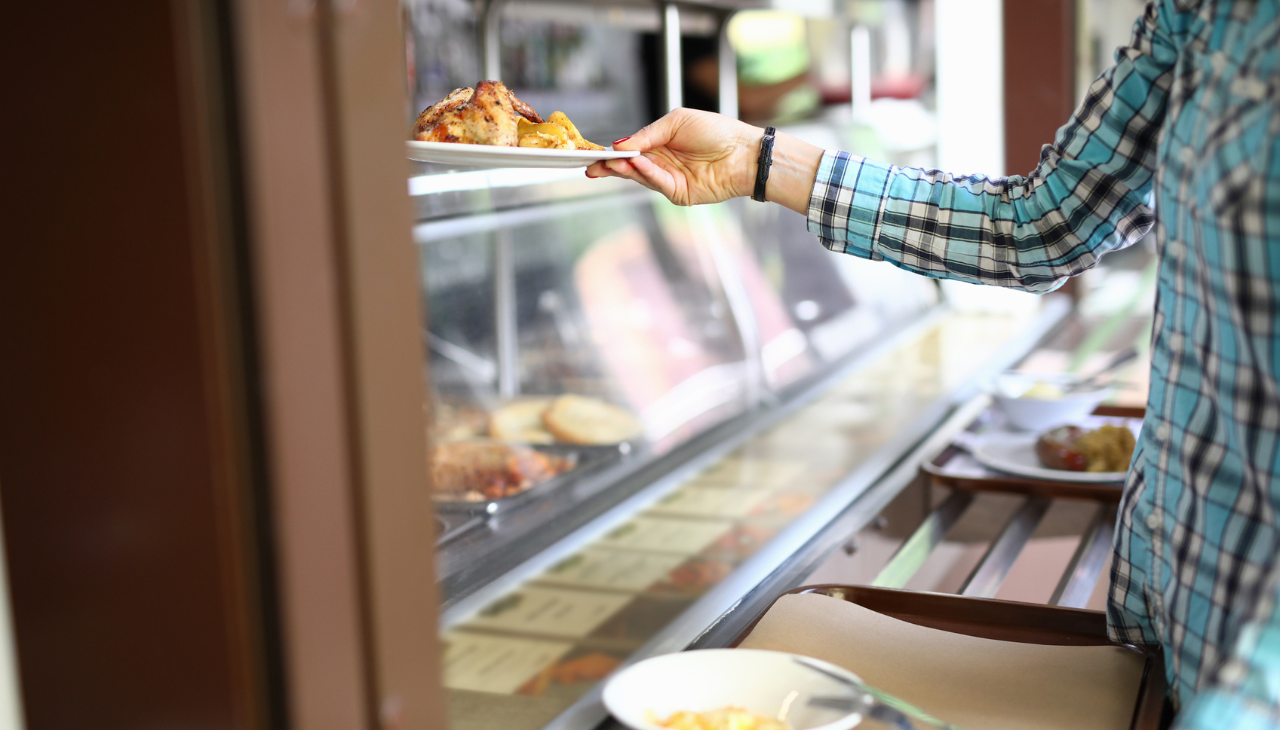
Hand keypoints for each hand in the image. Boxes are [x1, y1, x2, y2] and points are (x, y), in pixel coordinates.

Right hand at [586, 108, 760, 205]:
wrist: (744, 152)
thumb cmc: (716, 131)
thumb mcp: (677, 122)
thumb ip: (648, 134)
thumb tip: (620, 144)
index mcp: (660, 143)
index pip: (630, 150)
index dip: (612, 153)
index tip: (592, 153)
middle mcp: (662, 163)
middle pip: (629, 167)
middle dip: (610, 166)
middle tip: (592, 165)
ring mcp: (670, 180)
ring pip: (640, 177)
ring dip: (626, 169)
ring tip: (612, 161)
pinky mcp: (679, 194)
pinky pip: (658, 183)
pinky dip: (647, 173)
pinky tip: (639, 163)